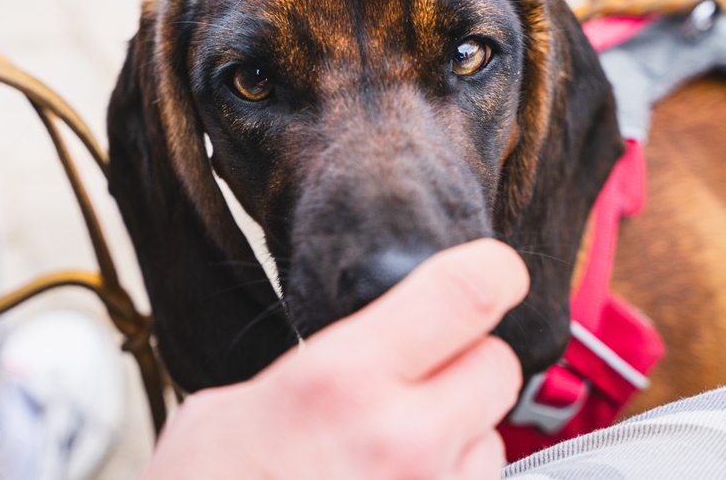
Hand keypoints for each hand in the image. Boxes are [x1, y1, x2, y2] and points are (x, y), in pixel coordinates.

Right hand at [144, 239, 528, 479]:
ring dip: (459, 435)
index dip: (491, 270)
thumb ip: (313, 372)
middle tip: (419, 377)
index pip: (462, 296)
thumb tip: (357, 353)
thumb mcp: (228, 411)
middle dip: (467, 360)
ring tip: (391, 456)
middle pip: (497, 364)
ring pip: (494, 439)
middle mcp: (402, 442)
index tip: (492, 269)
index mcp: (342, 383)